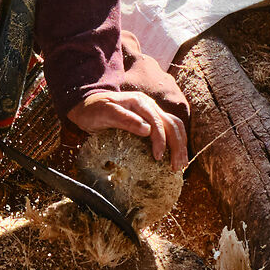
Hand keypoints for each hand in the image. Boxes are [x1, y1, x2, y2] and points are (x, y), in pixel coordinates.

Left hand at [70, 87, 188, 170]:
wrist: (88, 105)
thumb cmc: (94, 110)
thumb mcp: (105, 114)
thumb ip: (125, 120)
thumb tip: (148, 130)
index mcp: (140, 103)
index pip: (158, 122)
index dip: (161, 141)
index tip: (158, 158)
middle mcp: (149, 106)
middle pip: (172, 124)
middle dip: (177, 146)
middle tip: (176, 166)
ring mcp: (152, 112)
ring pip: (174, 126)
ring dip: (180, 145)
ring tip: (180, 164)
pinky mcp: (151, 120)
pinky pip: (169, 129)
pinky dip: (176, 143)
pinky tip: (175, 156)